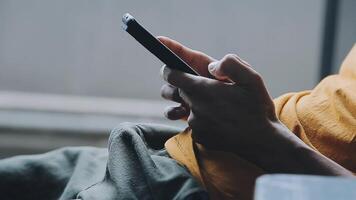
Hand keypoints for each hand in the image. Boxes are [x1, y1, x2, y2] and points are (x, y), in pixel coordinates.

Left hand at [159, 37, 352, 175]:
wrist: (262, 141)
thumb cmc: (257, 107)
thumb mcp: (252, 78)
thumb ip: (231, 64)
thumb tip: (211, 66)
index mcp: (203, 90)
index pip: (171, 75)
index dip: (170, 69)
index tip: (173, 67)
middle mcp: (194, 107)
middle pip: (172, 91)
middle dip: (178, 85)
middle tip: (196, 84)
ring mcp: (195, 124)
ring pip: (180, 109)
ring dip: (187, 104)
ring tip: (205, 103)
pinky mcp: (199, 137)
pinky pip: (191, 124)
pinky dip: (198, 120)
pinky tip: (215, 119)